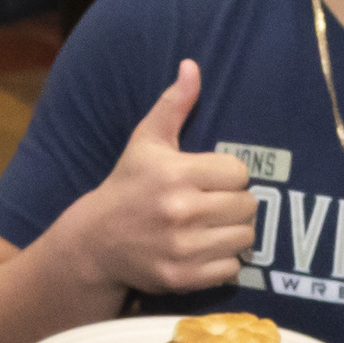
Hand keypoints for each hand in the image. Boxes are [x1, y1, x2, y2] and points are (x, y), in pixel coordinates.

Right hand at [67, 60, 257, 293]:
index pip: (239, 172)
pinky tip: (205, 249)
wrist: (95, 242)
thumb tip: (191, 65)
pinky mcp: (182, 278)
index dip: (229, 175)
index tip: (211, 179)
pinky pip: (231, 269)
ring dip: (234, 233)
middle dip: (235, 203)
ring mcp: (182, 248)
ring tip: (213, 226)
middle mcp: (180, 211)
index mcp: (176, 173)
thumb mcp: (146, 141)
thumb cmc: (128, 185)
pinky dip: (224, 262)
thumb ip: (174, 104)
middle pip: (248, 205)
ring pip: (245, 238)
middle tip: (215, 204)